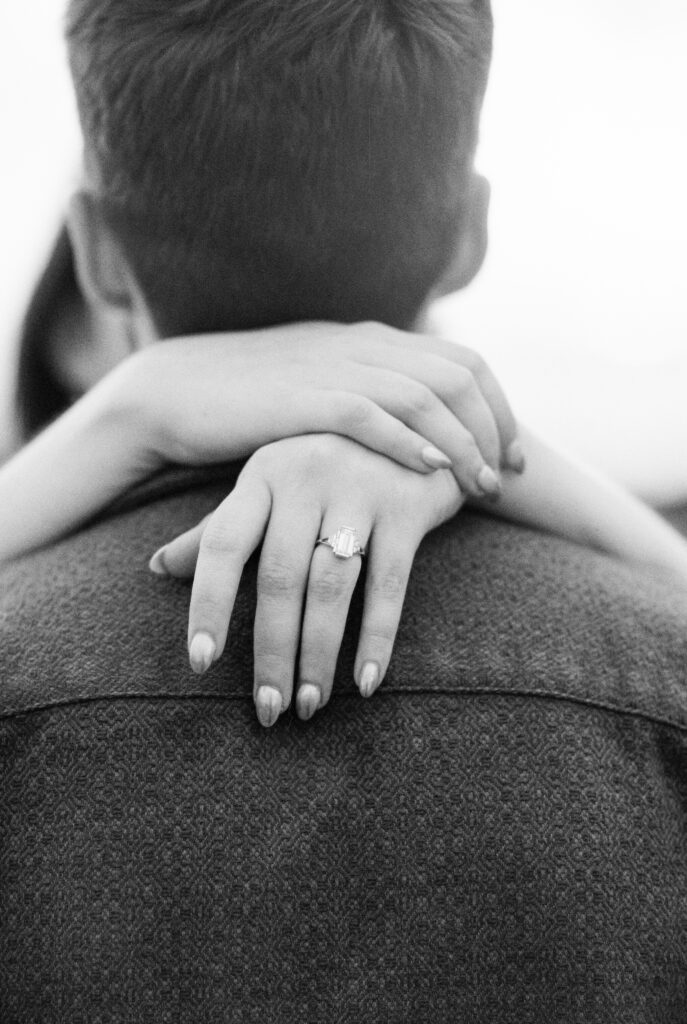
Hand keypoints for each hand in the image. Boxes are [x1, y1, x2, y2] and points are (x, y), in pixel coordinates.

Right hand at [116, 320, 523, 499]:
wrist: (175, 392)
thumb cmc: (253, 402)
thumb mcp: (324, 391)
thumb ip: (370, 399)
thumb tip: (419, 435)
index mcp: (372, 340)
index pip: (463, 362)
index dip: (499, 409)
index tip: (511, 456)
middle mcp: (362, 345)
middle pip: (458, 376)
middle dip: (494, 429)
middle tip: (506, 478)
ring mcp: (333, 367)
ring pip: (425, 395)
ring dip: (462, 443)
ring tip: (480, 488)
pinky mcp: (301, 397)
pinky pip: (371, 415)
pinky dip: (408, 441)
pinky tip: (431, 472)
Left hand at [150, 434, 462, 725]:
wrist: (415, 423)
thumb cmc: (327, 466)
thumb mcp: (270, 484)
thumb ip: (220, 527)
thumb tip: (157, 567)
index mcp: (262, 472)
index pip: (223, 544)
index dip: (208, 604)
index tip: (201, 663)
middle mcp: (305, 476)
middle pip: (280, 577)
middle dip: (272, 650)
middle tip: (268, 709)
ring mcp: (359, 488)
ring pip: (330, 587)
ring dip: (319, 655)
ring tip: (309, 705)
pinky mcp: (407, 507)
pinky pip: (389, 584)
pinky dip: (378, 637)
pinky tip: (366, 682)